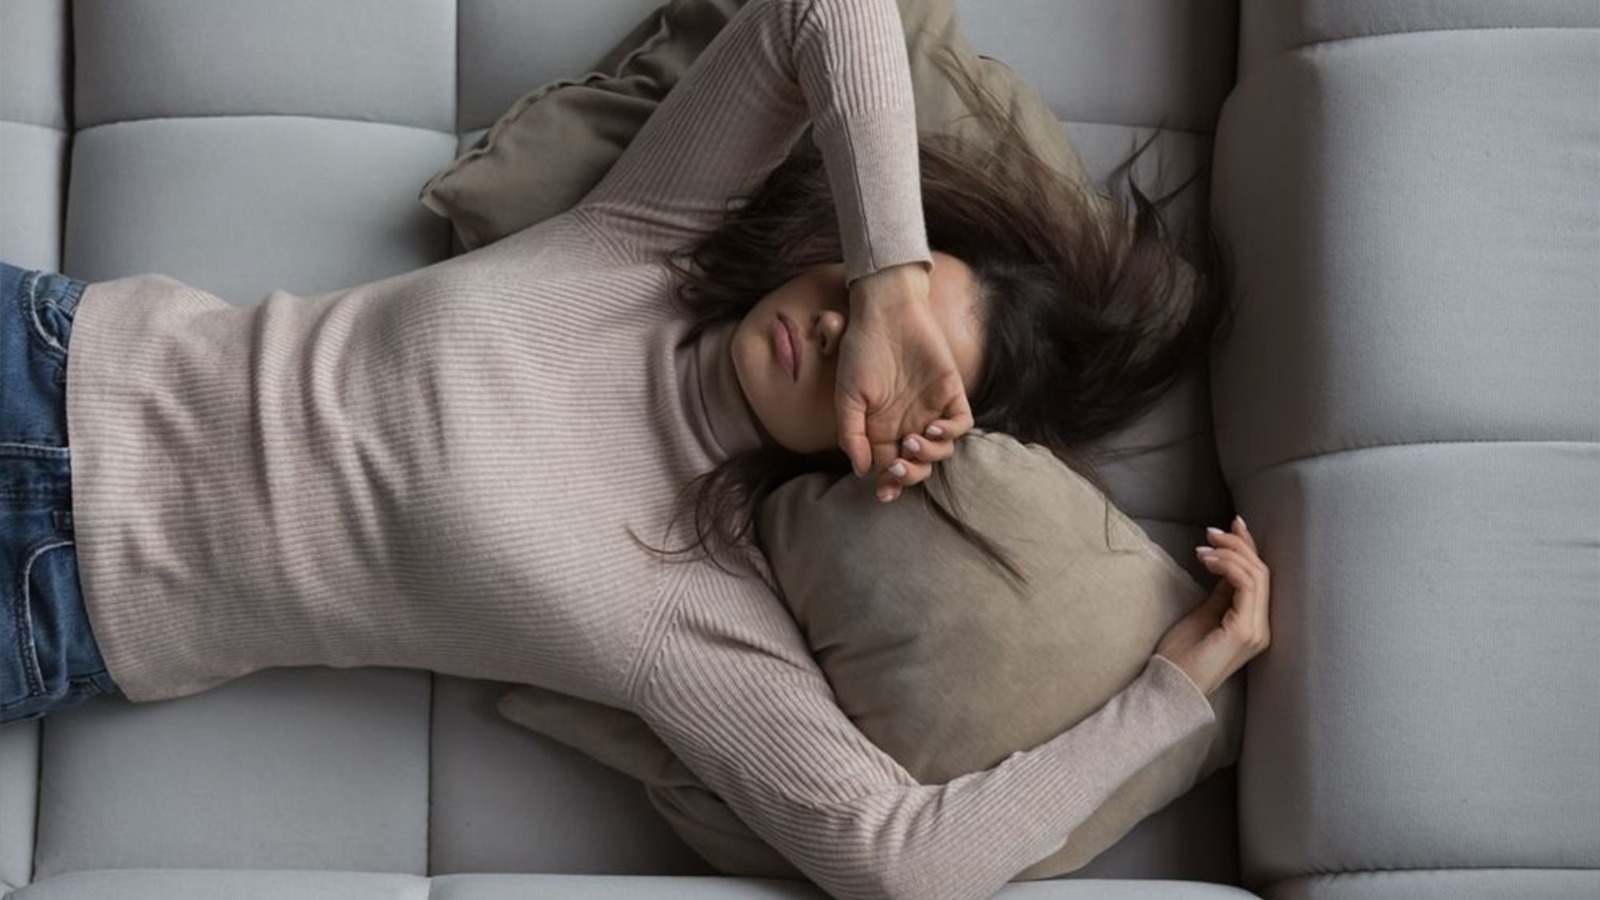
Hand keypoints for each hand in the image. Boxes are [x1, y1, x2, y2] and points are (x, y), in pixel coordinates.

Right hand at [836, 263, 974, 502]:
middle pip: (918, 464)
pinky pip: (961, 424)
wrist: (885, 312)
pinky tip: (932, 427)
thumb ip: (851, 434)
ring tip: (911, 442)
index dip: (889, 484)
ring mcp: (931, 409)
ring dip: (928, 455)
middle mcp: (908, 423)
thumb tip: (860, 470)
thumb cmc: (862, 351)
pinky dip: (950, 433)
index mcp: (882, 428)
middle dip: (909, 475)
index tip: (883, 491)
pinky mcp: (951, 393)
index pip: (890, 467)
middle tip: (897, 466)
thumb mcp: (846, 396)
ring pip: (941, 450)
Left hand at [1155, 516, 1271, 695]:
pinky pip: (1246, 586)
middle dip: (1238, 544)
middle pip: (1262, 573)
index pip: (1260, 578)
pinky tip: (1207, 561)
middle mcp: (1262, 628)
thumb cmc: (1182, 655)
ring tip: (1203, 548)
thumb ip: (1222, 592)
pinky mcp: (1244, 631)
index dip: (1248, 548)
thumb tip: (1227, 563)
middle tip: (1211, 531)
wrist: (1170, 686)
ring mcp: (1256, 631)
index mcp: (1254, 625)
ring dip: (1229, 553)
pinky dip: (1228, 566)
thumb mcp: (1205, 613)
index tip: (1233, 524)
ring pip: (1256, 576)